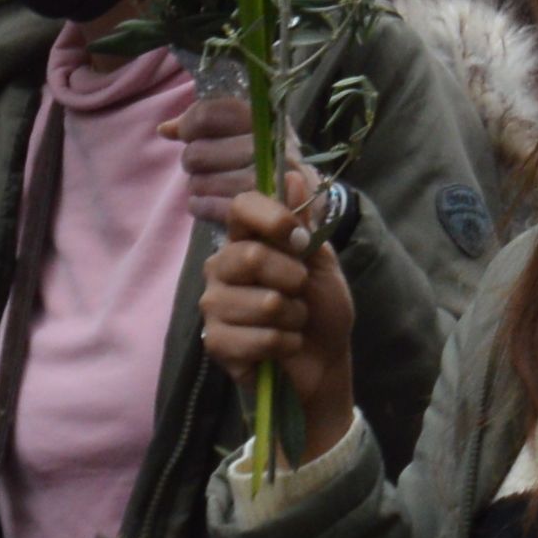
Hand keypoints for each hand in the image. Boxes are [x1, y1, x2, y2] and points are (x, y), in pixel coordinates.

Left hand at [168, 75, 300, 232]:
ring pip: (199, 182)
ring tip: (212, 185)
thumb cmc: (270, 159)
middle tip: (206, 166)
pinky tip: (208, 203)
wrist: (309, 199)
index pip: (209, 114)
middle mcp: (267, 146)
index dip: (189, 124)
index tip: (187, 134)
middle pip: (197, 152)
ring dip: (199, 186)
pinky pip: (208, 207)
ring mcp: (264, 181)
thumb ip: (207, 124)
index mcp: (264, 118)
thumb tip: (164, 129)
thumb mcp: (248, 130)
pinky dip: (201, 206)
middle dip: (194, 160)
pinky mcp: (258, 212)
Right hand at [196, 167, 363, 457]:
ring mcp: (214, 305)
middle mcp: (222, 267)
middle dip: (292, 278)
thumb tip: (292, 177)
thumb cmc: (320, 307)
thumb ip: (304, 225)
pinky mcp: (215, 342)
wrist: (323, 361)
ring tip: (292, 322)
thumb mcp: (321, 262)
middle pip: (250, 256)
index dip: (272, 218)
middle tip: (301, 291)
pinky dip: (283, 343)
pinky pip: (256, 338)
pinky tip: (283, 346)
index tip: (300, 240)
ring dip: (292, 316)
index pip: (241, 206)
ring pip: (261, 302)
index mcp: (246, 240)